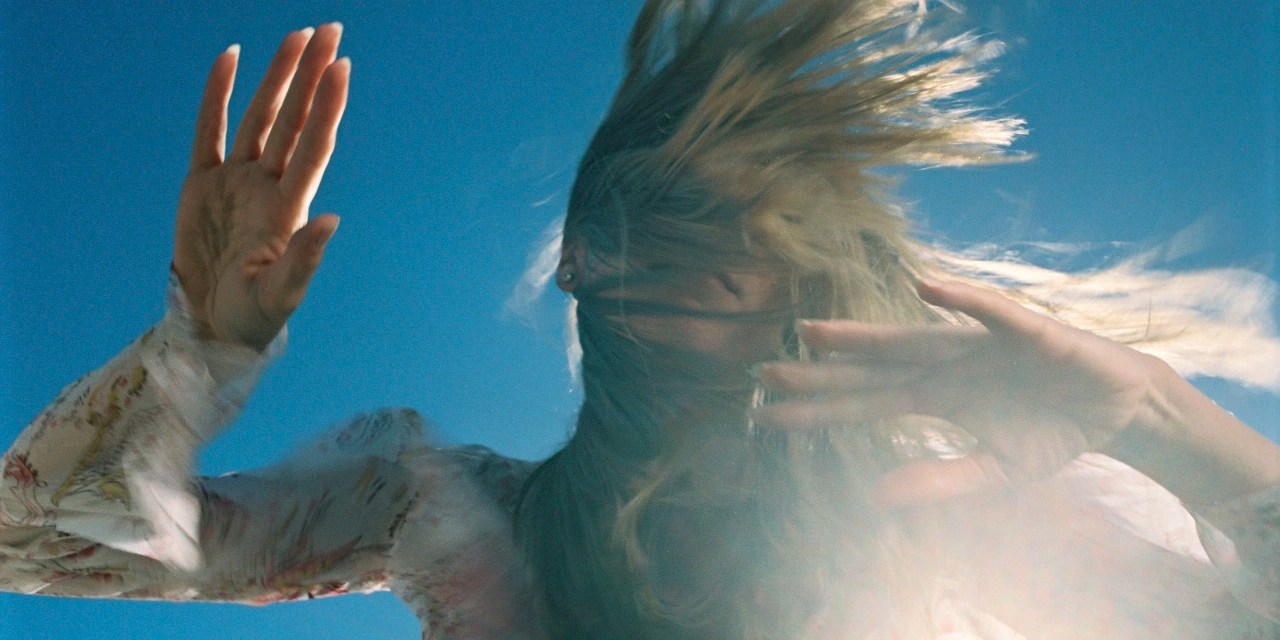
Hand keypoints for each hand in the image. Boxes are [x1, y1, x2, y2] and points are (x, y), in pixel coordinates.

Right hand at [173, 24, 349, 348]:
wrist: (212, 326)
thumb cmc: (253, 317)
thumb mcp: (280, 294)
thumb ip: (304, 259)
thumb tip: (332, 221)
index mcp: (288, 207)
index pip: (313, 145)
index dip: (327, 106)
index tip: (341, 67)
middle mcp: (267, 185)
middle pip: (294, 118)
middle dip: (311, 75)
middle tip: (330, 29)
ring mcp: (236, 181)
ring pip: (261, 116)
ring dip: (278, 76)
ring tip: (297, 36)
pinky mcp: (202, 184)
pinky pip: (210, 130)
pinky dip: (219, 94)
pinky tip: (231, 59)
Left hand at [752, 279, 1166, 505]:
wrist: (1116, 411)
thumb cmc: (1050, 432)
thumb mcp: (994, 471)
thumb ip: (939, 480)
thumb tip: (877, 497)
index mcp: (935, 395)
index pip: (864, 402)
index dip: (819, 407)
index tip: (768, 413)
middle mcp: (944, 364)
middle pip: (871, 367)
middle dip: (821, 370)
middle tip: (763, 372)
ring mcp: (978, 343)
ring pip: (910, 336)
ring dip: (863, 335)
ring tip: (813, 331)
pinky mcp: (1024, 329)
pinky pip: (988, 311)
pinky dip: (960, 298)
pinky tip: (924, 285)